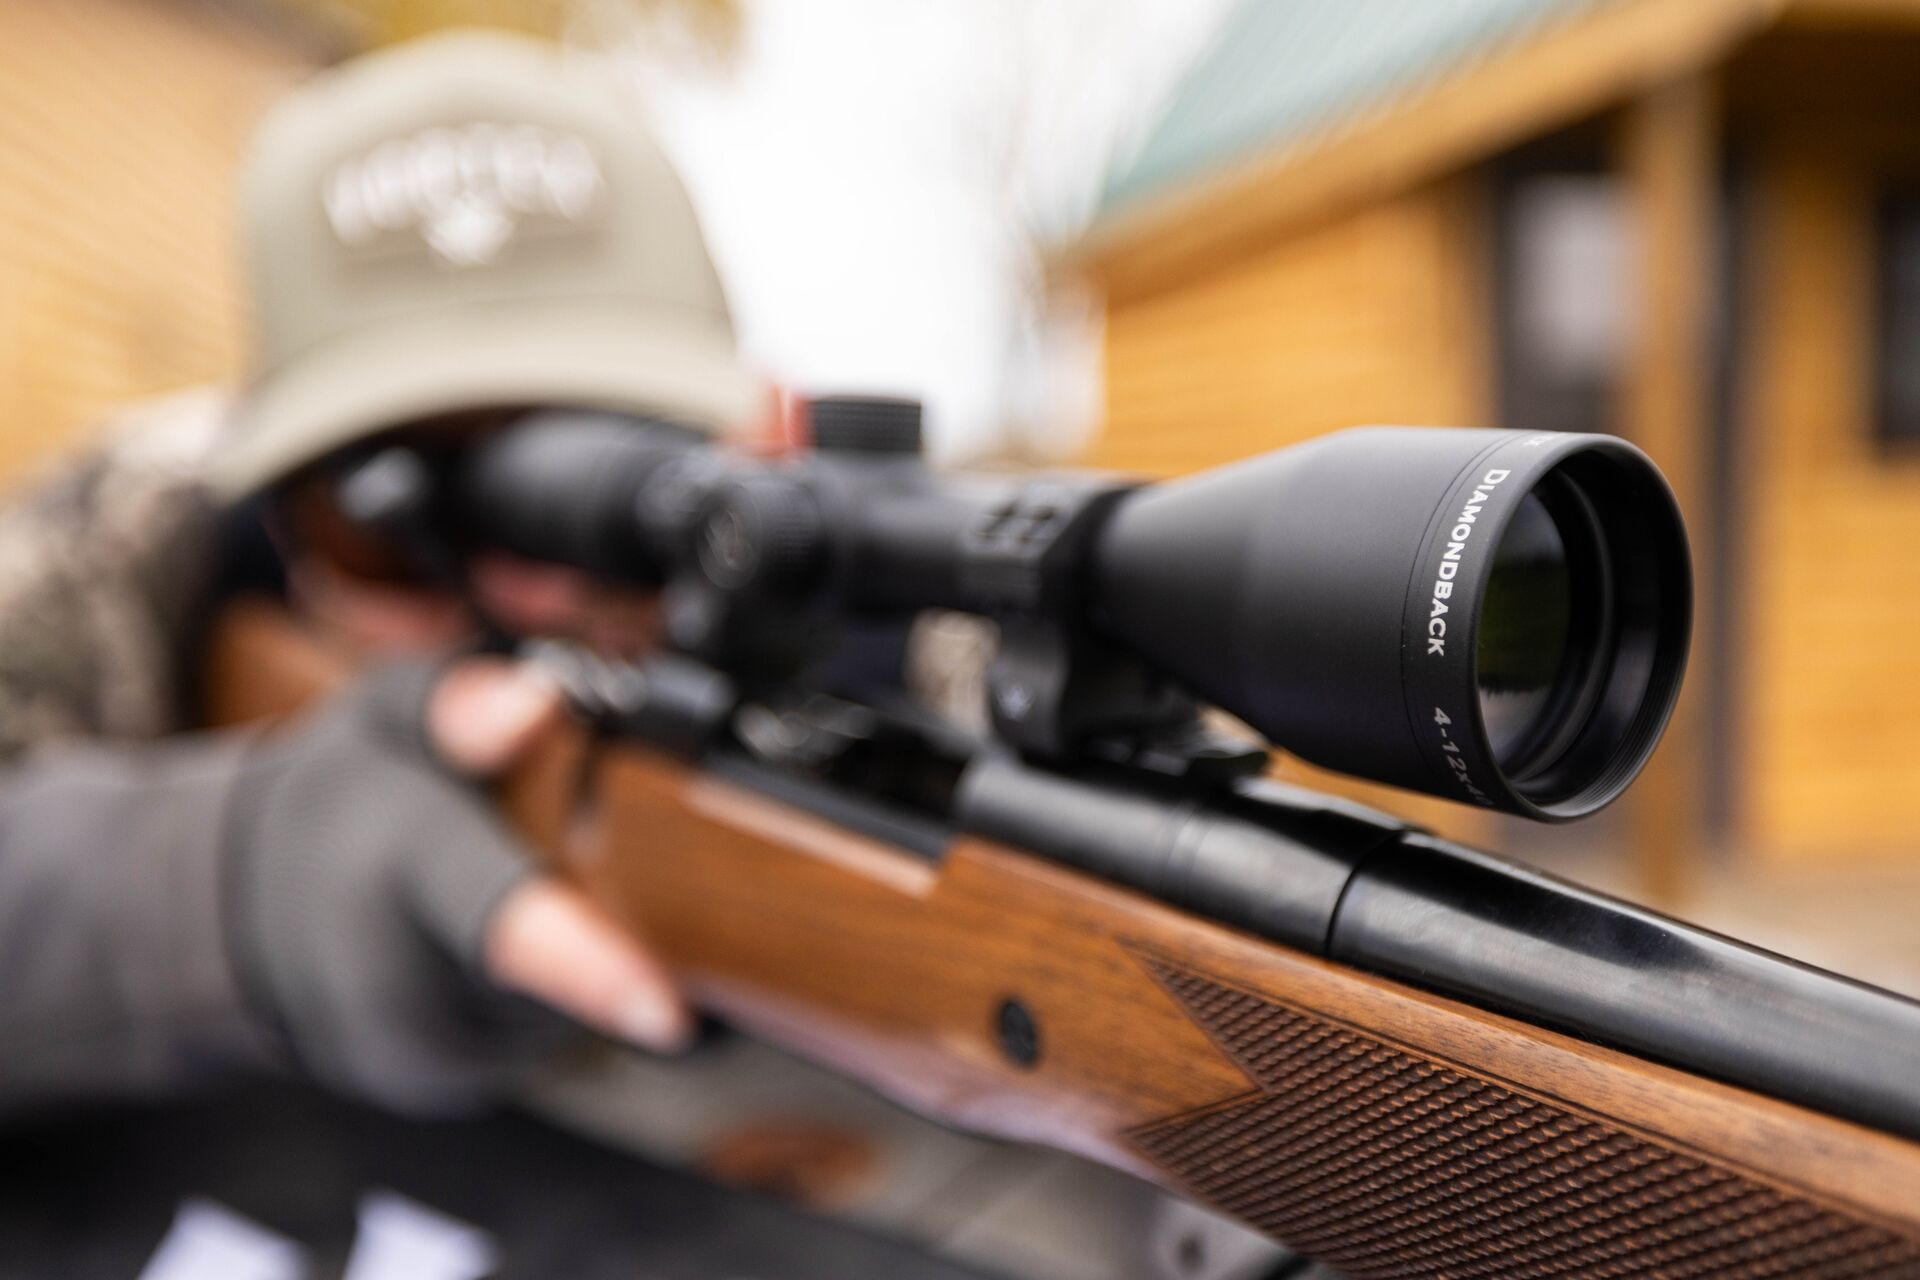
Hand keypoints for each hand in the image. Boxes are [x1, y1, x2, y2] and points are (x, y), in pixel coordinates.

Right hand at [227, 660, 691, 1114]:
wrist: (238, 907)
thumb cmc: (346, 797)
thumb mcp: (388, 718)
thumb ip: (463, 706)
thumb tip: (539, 702)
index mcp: (401, 871)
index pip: (504, 927)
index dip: (592, 970)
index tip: (668, 1015)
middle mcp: (397, 986)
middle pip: (569, 956)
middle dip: (579, 895)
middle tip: (519, 842)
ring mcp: (411, 1051)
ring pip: (558, 997)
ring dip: (554, 943)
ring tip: (476, 890)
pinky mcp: (434, 1084)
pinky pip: (531, 1028)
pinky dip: (525, 987)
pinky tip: (466, 944)